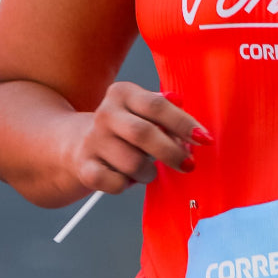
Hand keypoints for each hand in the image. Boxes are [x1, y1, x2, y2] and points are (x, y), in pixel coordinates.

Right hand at [67, 82, 211, 195]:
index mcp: (122, 93)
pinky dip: (127, 184)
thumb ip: (167, 114)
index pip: (157, 106)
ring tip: (149, 169)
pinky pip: (116, 183)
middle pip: (144, 134)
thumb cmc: (122, 127)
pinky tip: (127, 177)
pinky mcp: (84, 167)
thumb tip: (195, 130)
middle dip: (171, 152)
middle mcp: (106, 113)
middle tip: (188, 164)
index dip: (184, 123)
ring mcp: (92, 141)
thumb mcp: (140, 110)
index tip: (204, 139)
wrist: (73, 144)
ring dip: (149, 172)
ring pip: (133, 163)